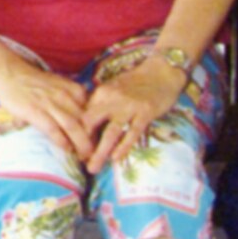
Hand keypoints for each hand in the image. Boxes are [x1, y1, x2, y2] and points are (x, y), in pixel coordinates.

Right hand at [0, 58, 92, 161]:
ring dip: (81, 144)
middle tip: (96, 153)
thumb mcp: (59, 85)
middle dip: (92, 139)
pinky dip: (62, 141)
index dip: (97, 127)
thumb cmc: (34, 81)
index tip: (100, 140)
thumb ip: (71, 98)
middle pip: (85, 120)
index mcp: (73, 89)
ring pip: (73, 126)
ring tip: (85, 157)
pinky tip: (67, 150)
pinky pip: (53, 129)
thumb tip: (81, 116)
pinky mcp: (36, 112)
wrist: (10, 74)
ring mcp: (51, 104)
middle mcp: (66, 96)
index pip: (92, 110)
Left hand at [82, 55, 187, 173]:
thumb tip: (85, 127)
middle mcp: (112, 99)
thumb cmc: (137, 82)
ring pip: (110, 132)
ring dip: (100, 152)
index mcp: (101, 93)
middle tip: (80, 162)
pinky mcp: (145, 112)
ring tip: (93, 168)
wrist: (163, 70)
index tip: (74, 150)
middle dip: (83, 146)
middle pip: (91, 124)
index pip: (82, 116)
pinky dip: (123, 147)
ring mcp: (129, 106)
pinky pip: (132, 133)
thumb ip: (100, 104)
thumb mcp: (113, 89)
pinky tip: (116, 159)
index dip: (75, 134)